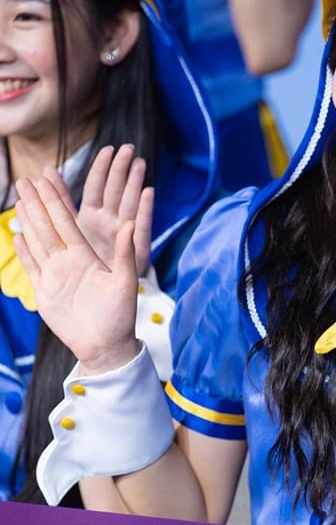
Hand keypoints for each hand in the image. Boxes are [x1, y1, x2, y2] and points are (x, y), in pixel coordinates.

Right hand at [14, 178, 138, 373]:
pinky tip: (16, 236)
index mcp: (87, 255)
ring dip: (27, 221)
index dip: (57, 199)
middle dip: (37, 203)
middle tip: (25, 179)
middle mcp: (69, 261)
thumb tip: (129, 223)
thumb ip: (125, 252)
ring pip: (37, 241)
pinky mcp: (45, 292)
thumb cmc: (121, 315)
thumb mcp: (126, 281)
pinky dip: (24, 252)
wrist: (107, 345)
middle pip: (48, 226)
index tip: (48, 178)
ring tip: (18, 200)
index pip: (68, 221)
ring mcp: (55, 275)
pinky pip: (32, 267)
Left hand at [43, 144, 153, 276]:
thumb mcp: (70, 229)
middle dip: (120, 168)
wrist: (102, 305)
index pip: (95, 187)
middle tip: (128, 148)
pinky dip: (145, 209)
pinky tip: (148, 192)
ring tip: (140, 163)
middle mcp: (108, 222)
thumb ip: (62, 200)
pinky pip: (142, 226)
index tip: (105, 149)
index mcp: (91, 218)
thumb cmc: (87, 265)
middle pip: (115, 190)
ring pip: (130, 202)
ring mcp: (123, 233)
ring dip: (135, 182)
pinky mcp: (139, 248)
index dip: (100, 168)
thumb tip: (49, 170)